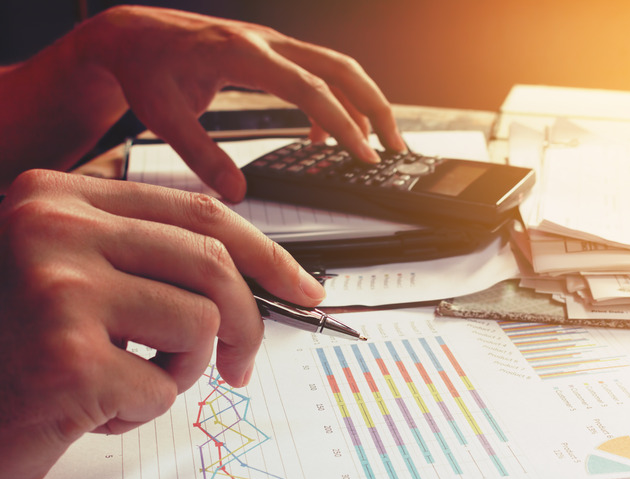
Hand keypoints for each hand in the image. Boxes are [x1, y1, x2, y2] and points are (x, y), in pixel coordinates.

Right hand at [0, 170, 324, 478]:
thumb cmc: (19, 348)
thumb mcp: (80, 277)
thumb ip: (152, 260)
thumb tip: (255, 277)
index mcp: (60, 197)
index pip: (197, 211)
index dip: (264, 253)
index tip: (303, 287)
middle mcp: (52, 227)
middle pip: (212, 263)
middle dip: (249, 322)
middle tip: (243, 363)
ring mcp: (56, 286)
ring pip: (200, 322)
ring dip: (181, 368)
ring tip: (130, 379)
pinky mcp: (64, 356)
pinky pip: (160, 386)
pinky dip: (140, 409)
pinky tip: (90, 407)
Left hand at [76, 5, 405, 200]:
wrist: (134, 35)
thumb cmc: (146, 67)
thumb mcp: (163, 116)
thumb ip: (200, 154)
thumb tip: (236, 190)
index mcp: (242, 54)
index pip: (309, 88)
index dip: (342, 123)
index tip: (363, 154)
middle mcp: (265, 43)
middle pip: (340, 68)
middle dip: (375, 107)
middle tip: (395, 146)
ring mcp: (271, 44)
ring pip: (336, 67)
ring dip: (363, 102)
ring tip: (376, 144)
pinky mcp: (271, 53)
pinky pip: (317, 73)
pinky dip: (333, 102)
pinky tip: (323, 135)